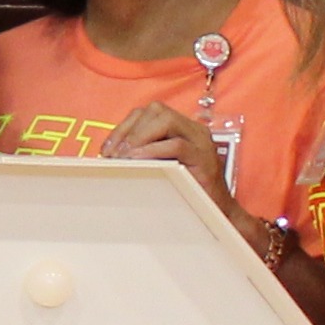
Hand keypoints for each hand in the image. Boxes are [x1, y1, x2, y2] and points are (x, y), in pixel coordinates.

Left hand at [103, 101, 240, 222]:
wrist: (217, 214)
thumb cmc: (186, 191)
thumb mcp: (162, 167)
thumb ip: (143, 156)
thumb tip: (110, 155)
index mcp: (182, 128)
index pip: (149, 112)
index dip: (124, 126)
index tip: (106, 149)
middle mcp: (193, 130)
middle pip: (156, 110)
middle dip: (129, 130)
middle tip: (113, 154)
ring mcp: (200, 142)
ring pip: (166, 121)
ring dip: (139, 137)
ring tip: (124, 156)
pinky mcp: (204, 159)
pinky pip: (177, 145)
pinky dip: (153, 150)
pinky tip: (137, 161)